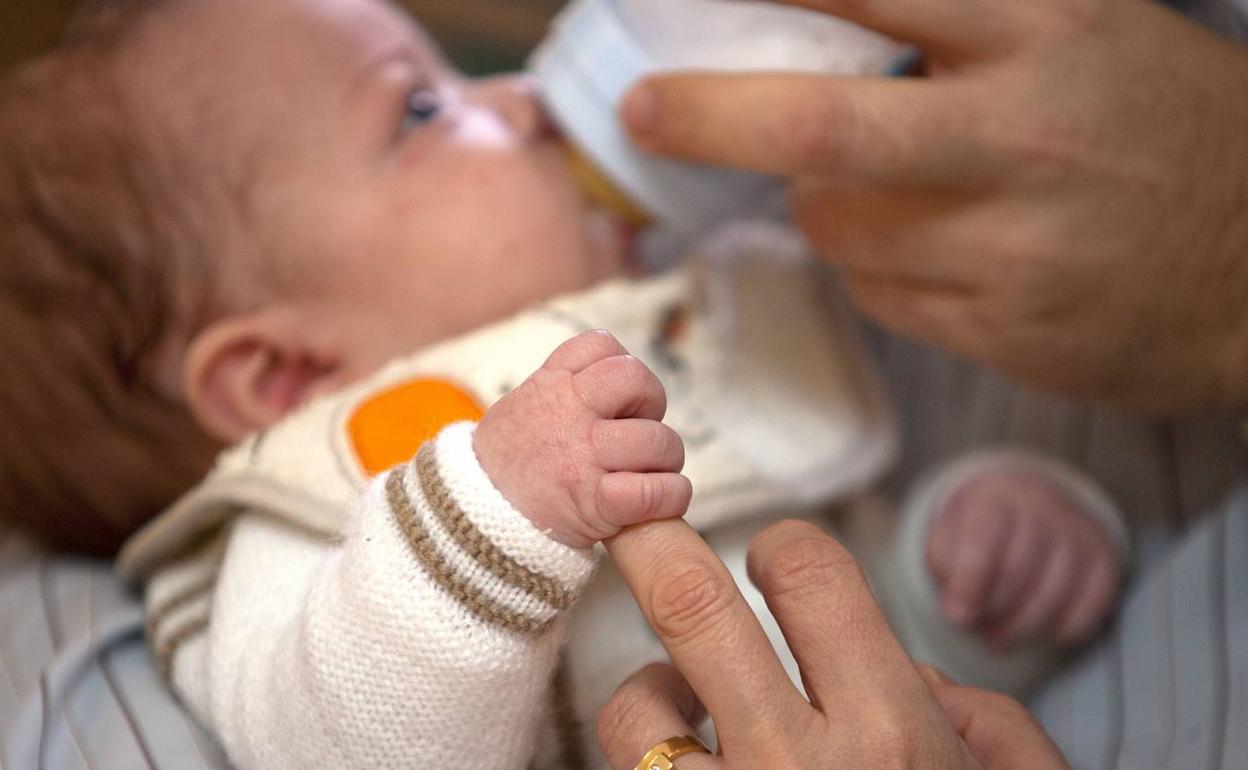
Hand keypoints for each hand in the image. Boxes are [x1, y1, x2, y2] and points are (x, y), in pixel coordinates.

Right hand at [473, 330, 691, 548]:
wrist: (475, 523)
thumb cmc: (506, 467)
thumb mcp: (520, 408)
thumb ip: (560, 388)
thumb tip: (607, 378)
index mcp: (550, 384)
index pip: (602, 345)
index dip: (620, 366)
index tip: (615, 396)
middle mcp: (569, 413)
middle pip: (637, 380)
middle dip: (651, 404)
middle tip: (638, 430)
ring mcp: (584, 457)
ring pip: (658, 440)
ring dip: (666, 459)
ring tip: (650, 471)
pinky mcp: (597, 503)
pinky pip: (657, 491)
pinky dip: (671, 496)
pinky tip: (662, 499)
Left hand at [597, 519, 1070, 768]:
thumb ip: (980, 719)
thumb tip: (912, 672)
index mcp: (892, 733)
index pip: (809, 571)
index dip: (785, 548)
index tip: (772, 558)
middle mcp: (799, 766)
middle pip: (690, 604)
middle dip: (651, 544)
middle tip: (635, 523)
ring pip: (635, 706)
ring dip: (649, 687)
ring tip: (682, 698)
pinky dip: (646, 757)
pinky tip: (682, 762)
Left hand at [620, 0, 1247, 411]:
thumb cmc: (1163, 129)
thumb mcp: (1087, 29)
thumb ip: (961, 21)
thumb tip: (818, 17)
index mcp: (1049, 31)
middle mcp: (1023, 137)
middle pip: (820, 128)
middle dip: (709, 116)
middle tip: (645, 110)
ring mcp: (1012, 247)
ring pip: (837, 226)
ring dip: (822, 202)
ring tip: (879, 185)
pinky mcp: (1002, 331)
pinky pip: (879, 292)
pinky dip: (873, 263)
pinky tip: (937, 246)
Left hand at [926, 471, 1121, 647]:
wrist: (1027, 503)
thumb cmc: (980, 529)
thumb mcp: (948, 535)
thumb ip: (945, 568)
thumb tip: (960, 613)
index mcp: (995, 497)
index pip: (983, 540)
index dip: (970, 585)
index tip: (958, 619)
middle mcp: (1042, 507)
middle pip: (1019, 573)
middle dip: (993, 613)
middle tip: (977, 628)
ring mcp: (1079, 533)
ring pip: (1054, 597)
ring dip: (1021, 630)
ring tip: (998, 636)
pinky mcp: (1104, 561)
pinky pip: (1087, 612)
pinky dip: (1058, 633)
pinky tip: (1036, 633)